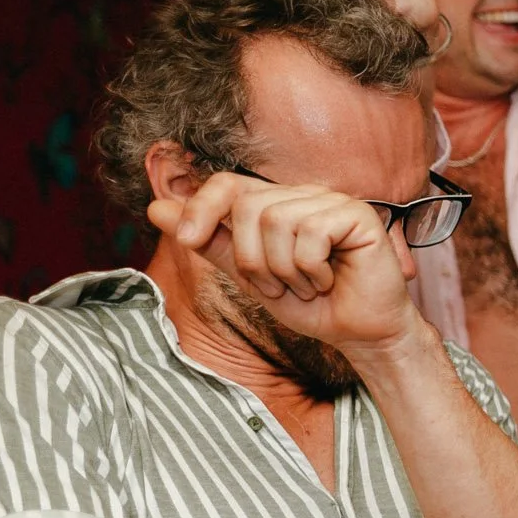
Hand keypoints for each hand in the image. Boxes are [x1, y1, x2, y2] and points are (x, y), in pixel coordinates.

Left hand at [152, 171, 416, 354]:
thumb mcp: (251, 278)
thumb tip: (156, 209)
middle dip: (252, 260)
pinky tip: (330, 279)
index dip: (201, 207)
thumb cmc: (314, 307)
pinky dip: (312, 269)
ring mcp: (332, 202)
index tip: (186, 239)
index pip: (227, 184)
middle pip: (248, 207)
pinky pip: (311, 233)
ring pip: (277, 221)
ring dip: (285, 270)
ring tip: (307, 285)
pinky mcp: (358, 216)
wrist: (361, 334)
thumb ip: (211, 243)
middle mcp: (303, 195)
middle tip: (277, 286)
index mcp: (277, 204)